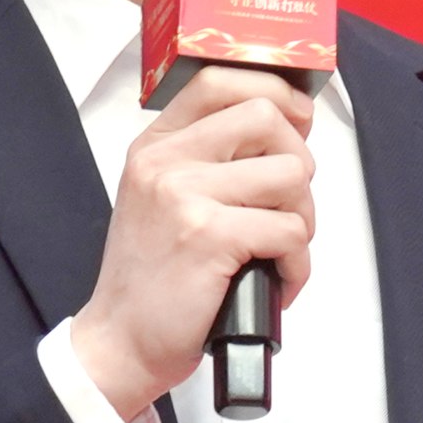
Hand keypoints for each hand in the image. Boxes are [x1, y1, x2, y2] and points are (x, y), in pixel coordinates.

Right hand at [68, 66, 314, 420]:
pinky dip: (297, 265)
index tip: (295, 123)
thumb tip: (286, 129)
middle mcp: (165, 162)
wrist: (119, 343)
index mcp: (156, 147)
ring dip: (303, 219)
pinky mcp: (208, 237)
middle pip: (267, 119)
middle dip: (299, 165)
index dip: (274, 93)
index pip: (219, 79)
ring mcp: (184, 196)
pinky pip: (290, 232)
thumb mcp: (161, 200)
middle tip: (286, 208)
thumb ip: (208, 161)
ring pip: (291, 176)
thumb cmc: (152, 279)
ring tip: (277, 251)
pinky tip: (275, 281)